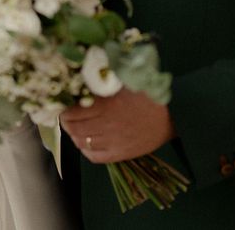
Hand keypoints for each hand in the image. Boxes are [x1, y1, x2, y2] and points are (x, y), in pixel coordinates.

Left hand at [61, 88, 175, 163]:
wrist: (173, 113)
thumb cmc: (146, 92)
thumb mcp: (122, 79)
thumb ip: (100, 80)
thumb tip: (77, 78)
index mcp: (107, 104)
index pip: (72, 111)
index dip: (63, 108)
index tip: (62, 103)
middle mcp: (108, 125)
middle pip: (74, 128)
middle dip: (66, 122)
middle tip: (65, 115)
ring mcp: (114, 142)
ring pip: (82, 142)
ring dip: (74, 134)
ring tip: (74, 127)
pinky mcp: (122, 154)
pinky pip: (95, 157)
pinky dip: (85, 150)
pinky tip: (85, 141)